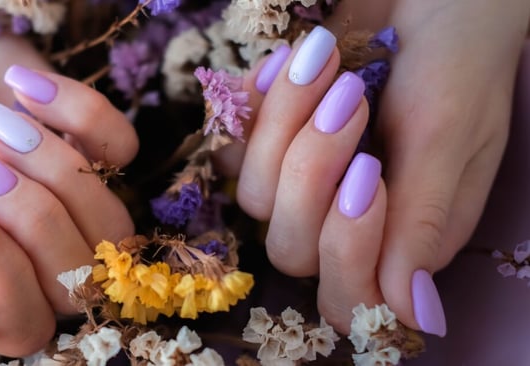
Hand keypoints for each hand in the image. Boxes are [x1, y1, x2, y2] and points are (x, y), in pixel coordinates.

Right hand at [0, 1, 135, 360]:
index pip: (23, 325)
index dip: (2, 281)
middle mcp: (28, 246)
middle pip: (78, 280)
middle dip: (34, 218)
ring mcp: (66, 197)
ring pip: (113, 224)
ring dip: (57, 169)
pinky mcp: (91, 141)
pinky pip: (122, 148)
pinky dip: (80, 113)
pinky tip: (21, 84)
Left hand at [218, 0, 529, 335]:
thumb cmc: (456, 61)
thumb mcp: (450, 137)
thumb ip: (425, 222)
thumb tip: (414, 316)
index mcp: (400, 236)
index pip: (350, 296)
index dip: (346, 252)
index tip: (370, 173)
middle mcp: (343, 220)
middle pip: (290, 247)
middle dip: (310, 172)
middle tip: (351, 99)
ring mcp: (299, 181)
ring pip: (252, 194)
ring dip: (284, 122)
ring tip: (326, 60)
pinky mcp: (267, 139)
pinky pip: (229, 143)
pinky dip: (255, 101)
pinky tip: (292, 58)